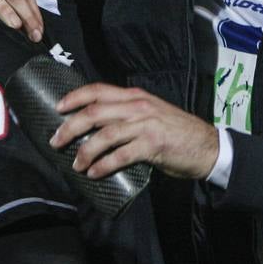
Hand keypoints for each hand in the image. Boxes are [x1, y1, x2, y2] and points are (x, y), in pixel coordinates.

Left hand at [49, 83, 218, 179]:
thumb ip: (127, 115)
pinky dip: (103, 165)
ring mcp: (146, 124)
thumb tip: (96, 128)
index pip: (98, 90)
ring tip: (75, 165)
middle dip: (70, 127)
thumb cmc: (175, 132)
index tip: (58, 108)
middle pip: (95, 112)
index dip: (75, 97)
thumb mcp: (150, 114)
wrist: (207, 146)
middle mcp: (138, 106)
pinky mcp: (153, 145)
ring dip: (85, 151)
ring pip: (105, 134)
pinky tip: (94, 173)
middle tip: (56, 141)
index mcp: (135, 96)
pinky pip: (121, 155)